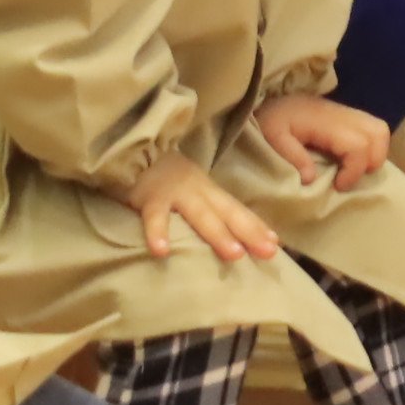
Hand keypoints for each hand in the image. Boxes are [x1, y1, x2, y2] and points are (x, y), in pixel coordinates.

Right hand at [124, 151, 282, 262]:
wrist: (129, 149)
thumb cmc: (160, 178)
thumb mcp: (188, 191)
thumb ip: (204, 209)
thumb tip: (225, 237)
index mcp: (207, 189)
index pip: (236, 209)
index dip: (256, 226)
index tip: (275, 245)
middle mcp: (197, 189)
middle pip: (227, 211)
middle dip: (249, 231)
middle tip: (268, 252)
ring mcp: (174, 191)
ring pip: (200, 214)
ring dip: (219, 233)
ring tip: (235, 255)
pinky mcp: (149, 195)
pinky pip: (154, 216)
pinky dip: (158, 233)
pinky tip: (162, 251)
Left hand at [253, 94, 389, 189]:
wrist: (273, 101)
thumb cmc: (272, 119)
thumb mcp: (273, 137)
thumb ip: (292, 156)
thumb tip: (311, 179)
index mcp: (326, 121)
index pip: (358, 145)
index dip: (354, 170)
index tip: (337, 185)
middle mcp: (344, 115)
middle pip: (378, 134)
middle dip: (371, 162)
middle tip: (348, 178)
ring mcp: (349, 113)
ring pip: (381, 130)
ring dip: (375, 154)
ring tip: (353, 170)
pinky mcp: (349, 117)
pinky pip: (374, 130)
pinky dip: (371, 148)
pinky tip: (351, 160)